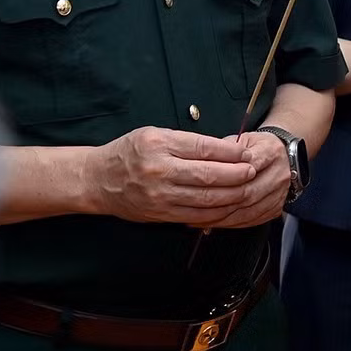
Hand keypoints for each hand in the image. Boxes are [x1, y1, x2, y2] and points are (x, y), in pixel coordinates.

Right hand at [91, 127, 256, 224]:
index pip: (203, 149)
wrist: (97, 180)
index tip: (246, 153)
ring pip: (205, 199)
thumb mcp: (155, 135)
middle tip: (253, 171)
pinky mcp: (160, 214)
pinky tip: (229, 206)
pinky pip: (196, 215)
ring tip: (248, 188)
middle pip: (208, 176)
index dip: (230, 153)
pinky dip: (217, 212)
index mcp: (159, 145)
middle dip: (237, 175)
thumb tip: (225, 149)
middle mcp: (159, 171)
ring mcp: (159, 196)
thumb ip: (187, 141)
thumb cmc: (129, 152)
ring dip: (233, 195)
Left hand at [204, 130, 294, 228]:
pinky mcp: (275, 208)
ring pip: (247, 210)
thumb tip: (200, 164)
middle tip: (193, 205)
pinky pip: (250, 221)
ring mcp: (279, 194)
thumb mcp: (240, 140)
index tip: (200, 183)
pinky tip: (211, 223)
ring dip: (220, 216)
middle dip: (218, 201)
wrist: (282, 156)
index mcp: (270, 152)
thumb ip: (223, 151)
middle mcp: (278, 174)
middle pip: (247, 192)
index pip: (246, 167)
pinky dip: (229, 223)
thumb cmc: (257, 148)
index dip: (223, 177)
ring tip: (197, 217)